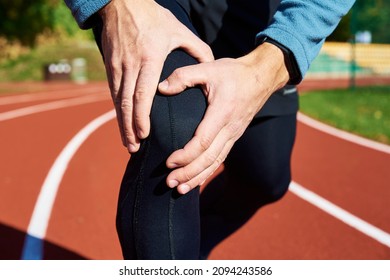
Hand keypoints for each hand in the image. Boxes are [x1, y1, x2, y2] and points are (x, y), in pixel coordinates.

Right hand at [99, 0, 212, 151]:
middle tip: (134, 148)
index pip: (143, 94)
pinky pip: (113, 93)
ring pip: (118, 101)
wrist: (121, 3)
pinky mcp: (110, 66)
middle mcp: (131, 65)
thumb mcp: (179, 31)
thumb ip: (198, 50)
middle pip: (128, 103)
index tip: (145, 135)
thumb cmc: (154, 18)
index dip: (142, 117)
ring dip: (121, 124)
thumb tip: (211, 68)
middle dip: (130, 128)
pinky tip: (122, 123)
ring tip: (128, 143)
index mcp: (150, 59)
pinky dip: (118, 111)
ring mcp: (118, 67)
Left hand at [158, 43, 289, 193]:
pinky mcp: (234, 137)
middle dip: (189, 173)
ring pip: (215, 162)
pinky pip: (220, 158)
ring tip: (180, 190)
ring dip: (197, 177)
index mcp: (222, 113)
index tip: (168, 162)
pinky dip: (207, 172)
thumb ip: (183, 76)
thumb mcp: (208, 68)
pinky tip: (196, 180)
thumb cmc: (234, 73)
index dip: (186, 155)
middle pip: (209, 158)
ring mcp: (234, 135)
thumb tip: (160, 87)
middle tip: (169, 183)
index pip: (203, 141)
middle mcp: (230, 128)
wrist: (261, 77)